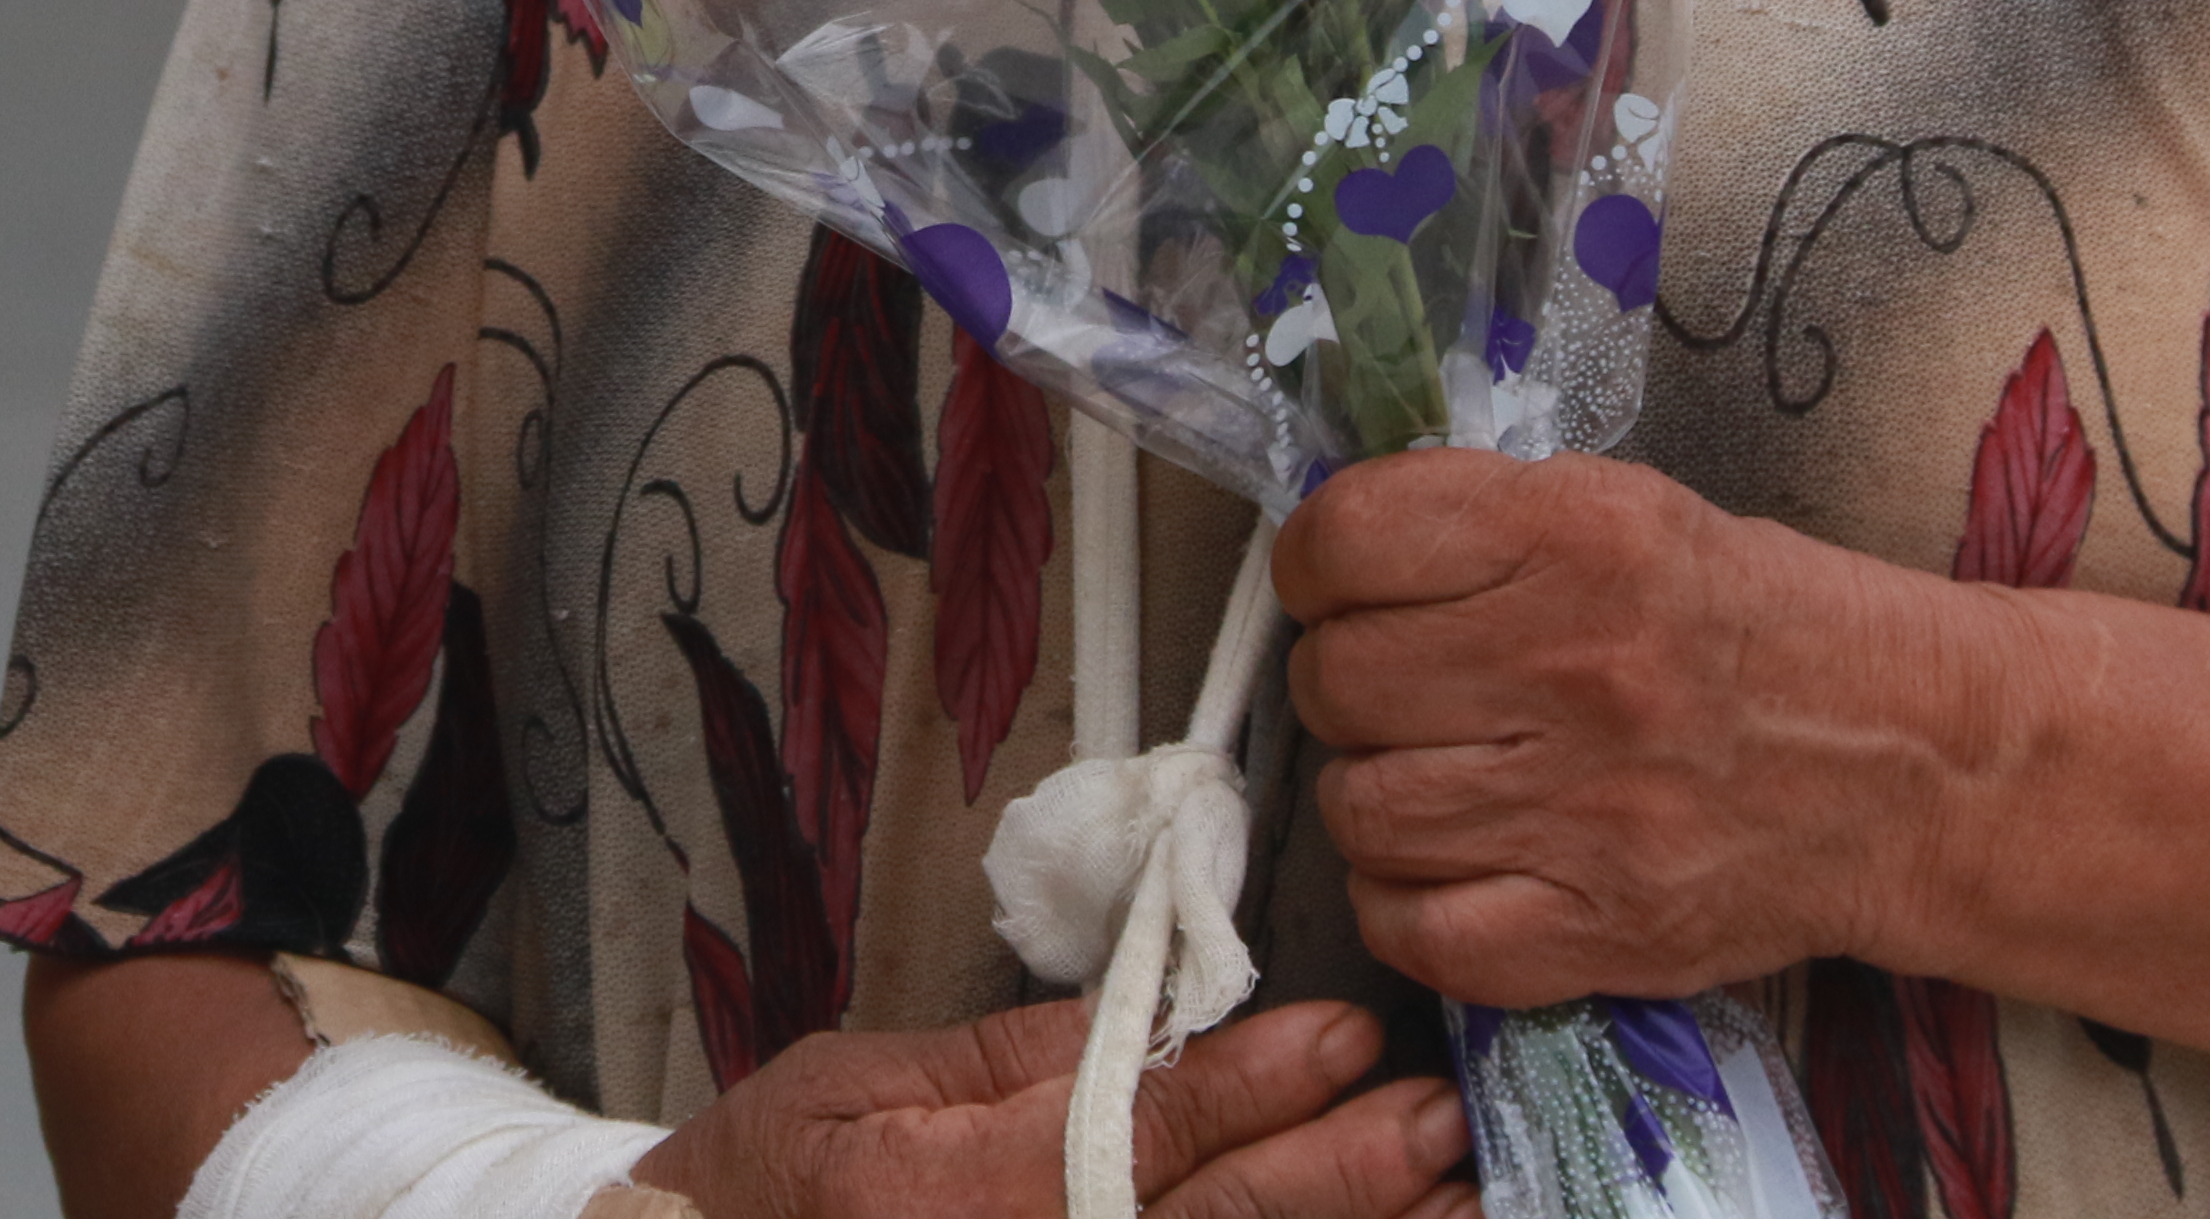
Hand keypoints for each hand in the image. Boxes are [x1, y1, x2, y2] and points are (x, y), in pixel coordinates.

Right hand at [629, 994, 1468, 1218]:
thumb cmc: (763, 1191)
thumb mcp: (850, 1084)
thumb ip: (1006, 1060)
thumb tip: (1152, 1010)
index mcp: (932, 1199)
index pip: (1124, 1137)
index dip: (1244, 1088)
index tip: (1341, 1036)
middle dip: (1329, 1179)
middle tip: (1428, 1123)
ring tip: (1445, 1206)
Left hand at [1277, 449, 1984, 1009]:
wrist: (1914, 764)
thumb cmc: (1755, 624)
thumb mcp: (1626, 511)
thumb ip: (1479, 520)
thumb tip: (1331, 553)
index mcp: (1579, 539)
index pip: (1346, 541)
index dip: (1317, 564)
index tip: (1341, 582)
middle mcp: (1577, 671)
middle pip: (1338, 683)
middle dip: (1347, 681)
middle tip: (1405, 686)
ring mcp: (1588, 814)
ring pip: (1360, 809)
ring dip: (1374, 789)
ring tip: (1435, 770)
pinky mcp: (1604, 932)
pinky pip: (1413, 930)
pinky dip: (1403, 902)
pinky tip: (1450, 861)